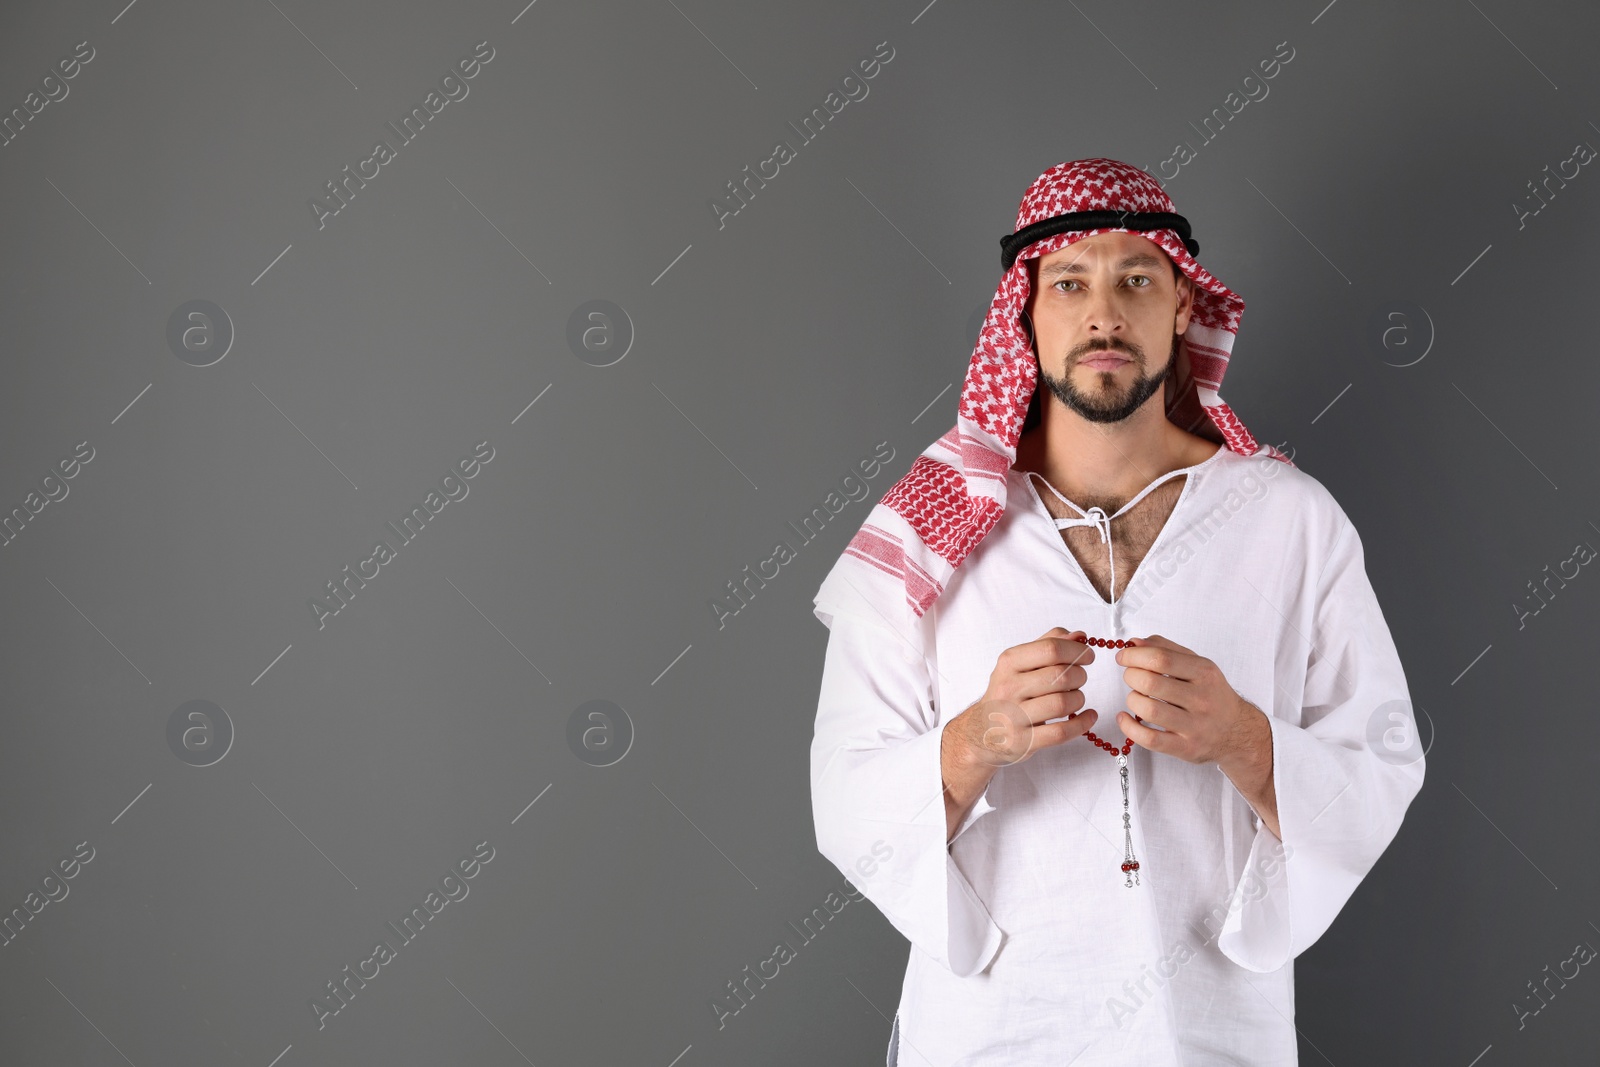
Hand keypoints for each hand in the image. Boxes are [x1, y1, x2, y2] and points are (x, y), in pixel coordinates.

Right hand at [948, 626, 1100, 769]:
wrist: (980, 731)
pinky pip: (1061, 732)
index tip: (1088, 655)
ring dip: (1079, 699)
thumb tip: (1080, 636)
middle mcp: (1008, 688)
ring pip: (1062, 704)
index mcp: (1009, 663)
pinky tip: (1088, 716)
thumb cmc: (1007, 693)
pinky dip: (1082, 723)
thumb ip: (1048, 644)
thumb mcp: (1019, 663)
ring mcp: (1014, 717)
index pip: (1050, 649)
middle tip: (1079, 679)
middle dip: (1080, 676)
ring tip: (1075, 699)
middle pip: (1060, 676)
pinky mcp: (1023, 742)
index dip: (1077, 651)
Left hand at [1114, 634, 1278, 837]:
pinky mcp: (1186, 747)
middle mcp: (1201, 699)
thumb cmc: (1211, 694)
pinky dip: (1129, 727)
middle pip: (1151, 683)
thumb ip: (1166, 649)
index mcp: (1204, 673)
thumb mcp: (1197, 665)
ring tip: (1136, 697)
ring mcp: (1194, 726)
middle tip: (1131, 676)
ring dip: (1132, 700)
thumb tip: (1134, 643)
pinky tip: (1125, 718)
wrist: (1237, 731)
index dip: (1134, 656)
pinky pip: (1149, 739)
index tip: (1123, 656)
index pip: (1161, 658)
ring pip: (1148, 710)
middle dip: (1131, 676)